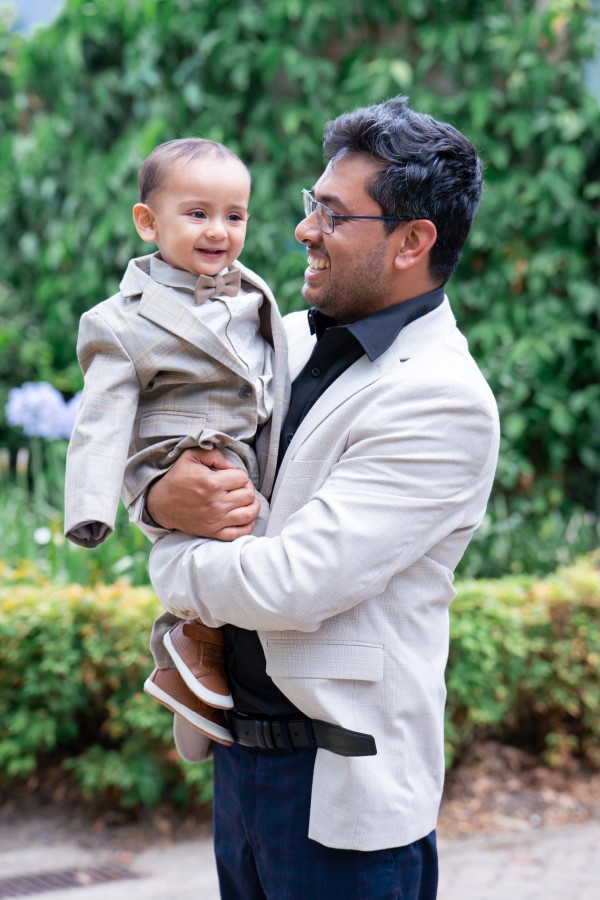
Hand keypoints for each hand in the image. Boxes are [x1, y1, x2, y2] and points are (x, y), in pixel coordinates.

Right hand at [146, 447, 260, 539]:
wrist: (161, 504)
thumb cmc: (177, 477)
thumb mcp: (191, 456)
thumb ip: (214, 454)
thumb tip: (231, 465)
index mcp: (211, 483)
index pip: (243, 478)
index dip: (240, 475)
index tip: (232, 476)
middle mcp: (215, 503)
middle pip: (249, 495)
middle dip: (247, 488)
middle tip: (239, 488)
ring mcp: (215, 520)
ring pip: (249, 514)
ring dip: (252, 505)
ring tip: (245, 501)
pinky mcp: (213, 533)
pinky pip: (240, 533)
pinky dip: (247, 525)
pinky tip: (243, 516)